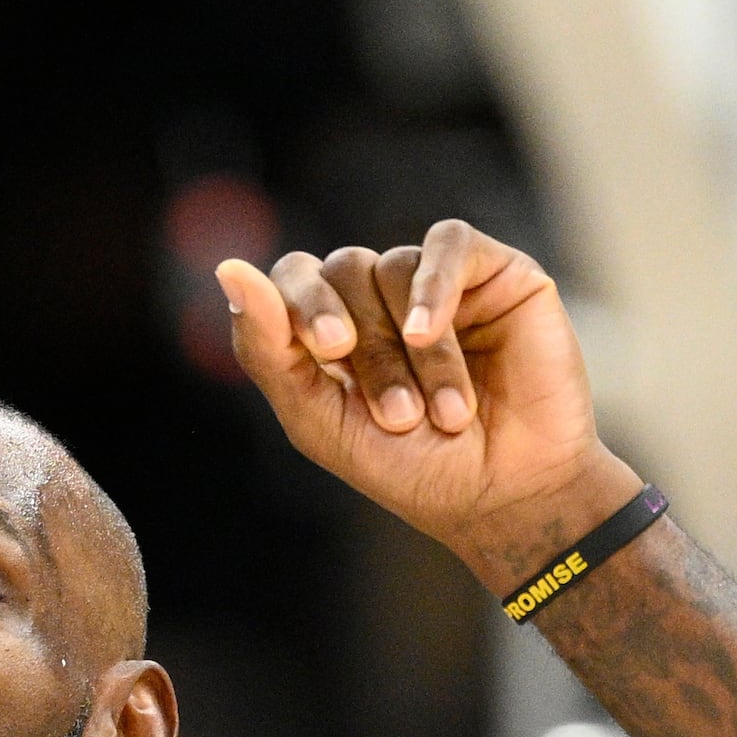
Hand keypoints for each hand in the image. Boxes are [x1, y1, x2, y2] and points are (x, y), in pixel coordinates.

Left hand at [215, 221, 637, 593]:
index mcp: (333, 330)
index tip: (328, 350)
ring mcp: (437, 282)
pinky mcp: (495, 272)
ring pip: (395, 267)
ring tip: (443, 415)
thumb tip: (227, 267)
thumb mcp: (319, 419)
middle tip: (397, 416)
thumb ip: (267, 349)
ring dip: (414, 351)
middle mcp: (381, 299)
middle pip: (342, 272)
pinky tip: (435, 333)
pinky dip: (435, 285)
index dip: (298, 302)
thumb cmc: (414, 469)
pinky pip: (447, 242)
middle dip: (368, 350)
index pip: (293, 279)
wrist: (509, 494)